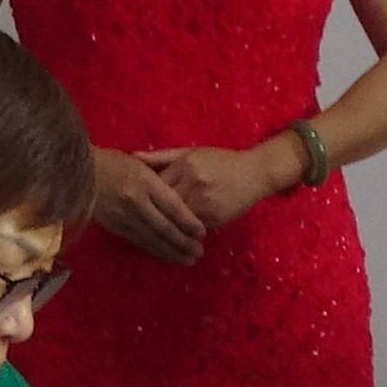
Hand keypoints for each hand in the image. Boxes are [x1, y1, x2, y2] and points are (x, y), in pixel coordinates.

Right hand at [87, 146, 208, 263]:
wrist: (77, 172)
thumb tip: (182, 193)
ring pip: (152, 238)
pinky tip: (165, 256)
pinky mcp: (114, 226)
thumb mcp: (138, 163)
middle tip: (199, 252)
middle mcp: (135, 201)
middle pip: (164, 226)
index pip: (172, 206)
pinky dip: (154, 250)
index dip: (189, 222)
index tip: (202, 233)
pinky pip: (138, 241)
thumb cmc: (111, 162)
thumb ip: (159, 177)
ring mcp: (123, 215)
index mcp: (144, 181)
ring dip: (171, 251)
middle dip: (183, 242)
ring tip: (187, 260)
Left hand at [146, 142, 290, 239]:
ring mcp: (205, 202)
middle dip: (148, 211)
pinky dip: (180, 230)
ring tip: (146, 228)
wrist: (256, 173)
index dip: (142, 193)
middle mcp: (194, 183)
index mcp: (186, 165)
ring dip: (162, 225)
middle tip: (132, 218)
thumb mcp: (192, 152)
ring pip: (175, 219)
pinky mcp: (214, 218)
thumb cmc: (221, 160)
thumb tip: (132, 157)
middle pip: (162, 203)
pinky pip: (190, 228)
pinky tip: (169, 234)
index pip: (155, 183)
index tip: (130, 198)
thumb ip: (162, 156)